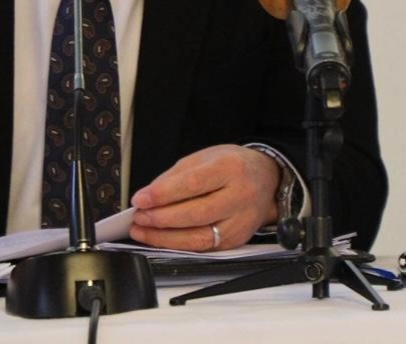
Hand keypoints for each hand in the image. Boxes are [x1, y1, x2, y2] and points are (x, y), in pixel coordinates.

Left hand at [128, 144, 278, 251]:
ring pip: (200, 237)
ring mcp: (240, 222)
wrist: (266, 179)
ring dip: (166, 237)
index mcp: (229, 168)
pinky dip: (179, 245)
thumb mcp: (203, 158)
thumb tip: (148, 196)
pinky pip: (204, 247)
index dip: (163, 194)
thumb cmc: (232, 166)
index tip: (141, 199)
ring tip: (143, 231)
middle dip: (161, 218)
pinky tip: (162, 239)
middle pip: (196, 214)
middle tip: (139, 217)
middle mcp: (239, 196)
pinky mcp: (237, 240)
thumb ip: (175, 177)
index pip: (193, 184)